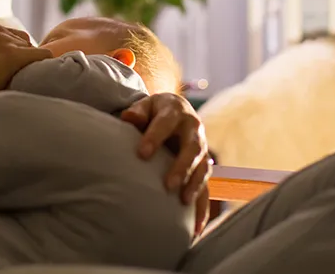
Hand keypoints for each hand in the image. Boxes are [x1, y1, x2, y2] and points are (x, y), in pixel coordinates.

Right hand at [0, 22, 51, 105]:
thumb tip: (8, 63)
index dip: (14, 55)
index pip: (12, 36)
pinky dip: (42, 69)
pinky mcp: (13, 55)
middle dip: (23, 59)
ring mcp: (5, 41)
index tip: (6, 72)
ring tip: (17, 83)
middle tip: (13, 79)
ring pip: (33, 52)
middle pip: (25, 42)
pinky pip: (44, 57)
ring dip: (28, 67)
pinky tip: (35, 81)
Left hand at [120, 93, 211, 235]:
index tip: (141, 154)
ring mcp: (201, 151)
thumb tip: (128, 118)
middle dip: (181, 167)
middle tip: (168, 185)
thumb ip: (137, 112)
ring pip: (203, 169)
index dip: (154, 138)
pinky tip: (196, 229)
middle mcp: (193, 131)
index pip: (165, 124)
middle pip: (192, 149)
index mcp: (176, 111)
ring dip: (194, 186)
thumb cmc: (155, 111)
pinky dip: (202, 209)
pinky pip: (206, 189)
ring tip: (183, 202)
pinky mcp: (203, 169)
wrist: (177, 110)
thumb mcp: (146, 106)